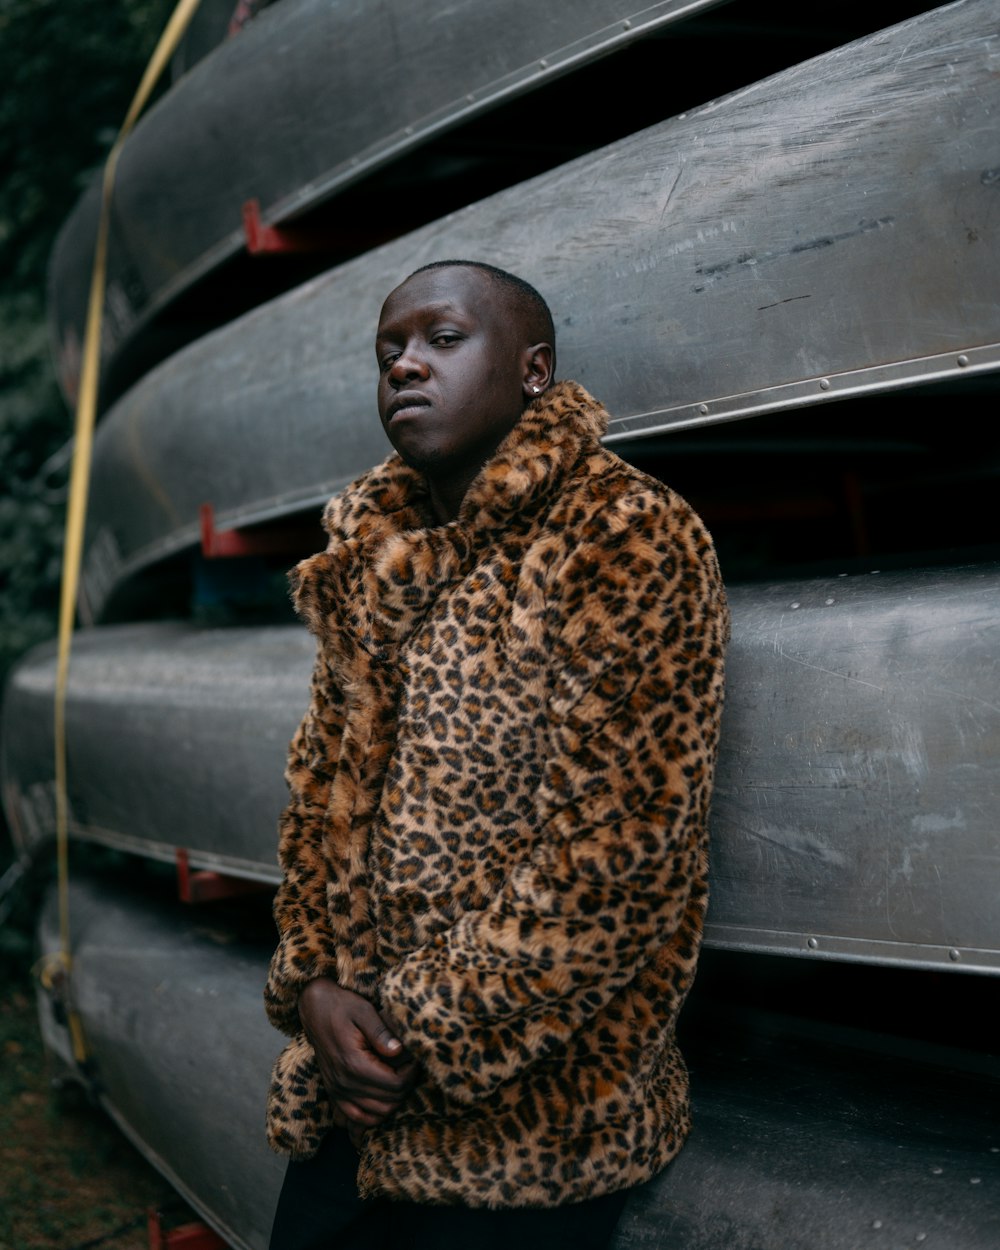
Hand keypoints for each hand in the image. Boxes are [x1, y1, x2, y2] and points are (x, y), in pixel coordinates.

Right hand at [298, 978, 418, 1136]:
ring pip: (375, 1114)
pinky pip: (356, 1117)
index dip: (411, 1074)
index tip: (414, 1059)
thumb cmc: (342, 1007)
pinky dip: (373, 1115)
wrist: (315, 1009)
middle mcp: (344, 1082)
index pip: (395, 1085)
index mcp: (354, 1063)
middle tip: (409, 1067)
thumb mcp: (364, 1010)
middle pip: (388, 1102)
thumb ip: (381, 1031)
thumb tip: (399, 1050)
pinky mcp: (333, 1092)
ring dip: (392, 1101)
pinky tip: (382, 1100)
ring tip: (398, 1078)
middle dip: (405, 1087)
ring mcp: (337, 1090)